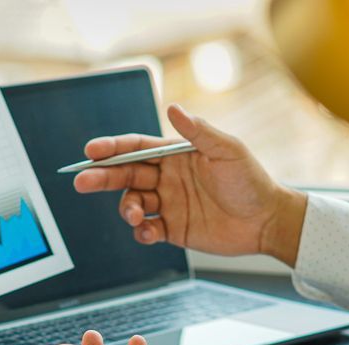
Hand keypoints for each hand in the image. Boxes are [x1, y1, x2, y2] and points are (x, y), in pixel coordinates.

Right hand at [74, 104, 307, 266]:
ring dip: (125, 207)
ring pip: (131, 203)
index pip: (136, 148)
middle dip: (102, 177)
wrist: (267, 221)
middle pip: (125, 175)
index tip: (91, 151)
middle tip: (82, 181)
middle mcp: (166, 177)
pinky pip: (146, 229)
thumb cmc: (251, 181)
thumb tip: (173, 108)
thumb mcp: (228, 151)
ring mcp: (167, 203)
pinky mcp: (172, 228)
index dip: (112, 148)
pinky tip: (147, 231)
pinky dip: (140, 231)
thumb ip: (199, 132)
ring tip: (133, 214)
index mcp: (175, 155)